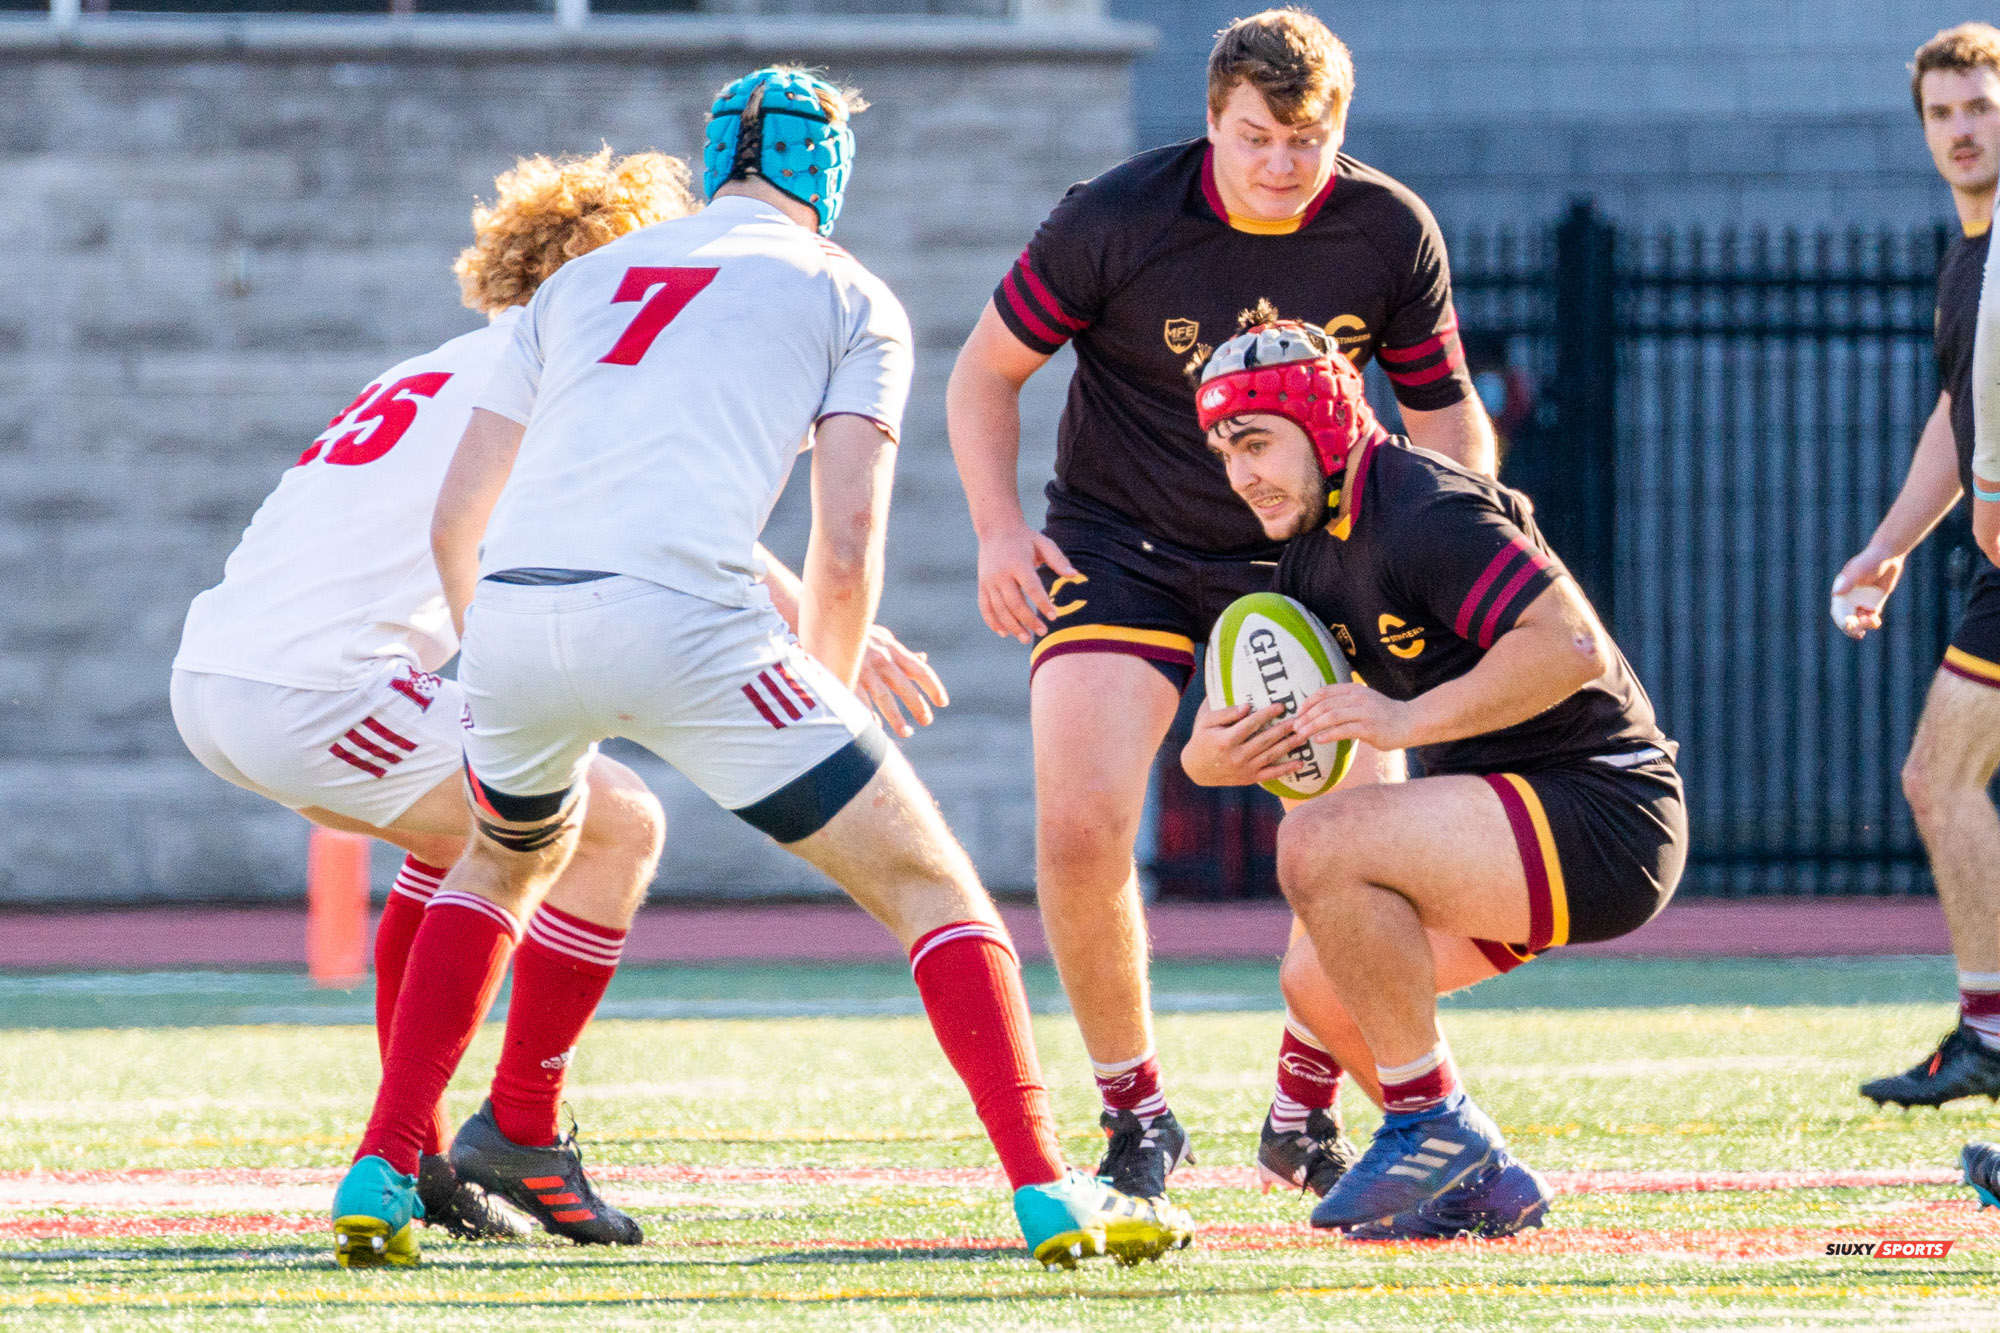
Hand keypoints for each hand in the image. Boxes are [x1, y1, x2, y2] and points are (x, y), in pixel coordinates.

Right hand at [857, 625, 947, 738]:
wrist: (829, 621)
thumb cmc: (859, 633)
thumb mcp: (883, 637)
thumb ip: (902, 652)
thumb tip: (923, 658)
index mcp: (893, 650)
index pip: (920, 670)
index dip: (933, 686)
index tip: (942, 702)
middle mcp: (881, 659)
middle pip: (904, 687)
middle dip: (917, 706)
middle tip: (927, 721)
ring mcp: (864, 668)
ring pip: (884, 697)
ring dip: (896, 717)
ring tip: (906, 732)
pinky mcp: (846, 675)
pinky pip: (860, 700)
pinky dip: (869, 715)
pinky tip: (876, 727)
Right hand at [976, 523, 1078, 643]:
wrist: (996, 528)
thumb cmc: (1025, 538)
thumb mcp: (1044, 544)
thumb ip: (1059, 560)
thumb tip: (1074, 576)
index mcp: (1018, 563)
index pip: (1032, 587)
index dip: (1043, 604)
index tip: (1054, 616)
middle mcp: (1001, 574)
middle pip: (1015, 603)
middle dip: (1029, 621)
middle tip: (1043, 632)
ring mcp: (989, 581)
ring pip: (1000, 610)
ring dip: (1013, 626)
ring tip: (1026, 639)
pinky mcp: (982, 585)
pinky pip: (985, 608)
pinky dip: (993, 622)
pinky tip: (1004, 634)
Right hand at [1180, 699, 1303, 786]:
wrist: (1196, 769)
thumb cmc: (1202, 740)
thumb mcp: (1207, 722)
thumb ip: (1226, 713)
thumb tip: (1248, 706)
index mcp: (1225, 740)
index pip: (1251, 724)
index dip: (1267, 714)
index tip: (1281, 706)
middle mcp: (1236, 756)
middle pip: (1265, 740)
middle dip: (1284, 729)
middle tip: (1299, 719)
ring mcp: (1244, 769)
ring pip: (1271, 756)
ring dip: (1289, 746)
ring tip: (1304, 735)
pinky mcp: (1249, 778)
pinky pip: (1271, 774)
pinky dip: (1286, 770)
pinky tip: (1300, 763)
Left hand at [1292, 682, 1418, 753]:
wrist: (1410, 722)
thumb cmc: (1383, 714)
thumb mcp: (1363, 700)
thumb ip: (1345, 702)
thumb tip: (1320, 709)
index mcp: (1354, 689)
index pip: (1325, 692)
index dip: (1308, 702)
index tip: (1298, 712)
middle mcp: (1358, 698)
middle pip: (1325, 705)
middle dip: (1306, 716)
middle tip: (1294, 727)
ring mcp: (1364, 712)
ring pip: (1331, 717)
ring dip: (1313, 726)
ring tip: (1301, 734)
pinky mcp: (1369, 728)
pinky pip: (1343, 731)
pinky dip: (1328, 735)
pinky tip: (1318, 741)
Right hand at [1831, 545, 1903, 639]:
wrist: (1888, 555)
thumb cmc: (1870, 560)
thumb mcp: (1859, 570)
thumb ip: (1848, 581)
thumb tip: (1836, 594)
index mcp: (1841, 591)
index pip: (1838, 611)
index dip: (1841, 620)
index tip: (1848, 625)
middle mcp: (1849, 598)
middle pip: (1847, 618)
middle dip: (1852, 627)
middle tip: (1860, 632)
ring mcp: (1862, 600)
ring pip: (1859, 620)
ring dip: (1863, 626)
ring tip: (1873, 623)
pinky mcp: (1874, 602)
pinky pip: (1870, 616)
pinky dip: (1872, 622)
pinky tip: (1875, 622)